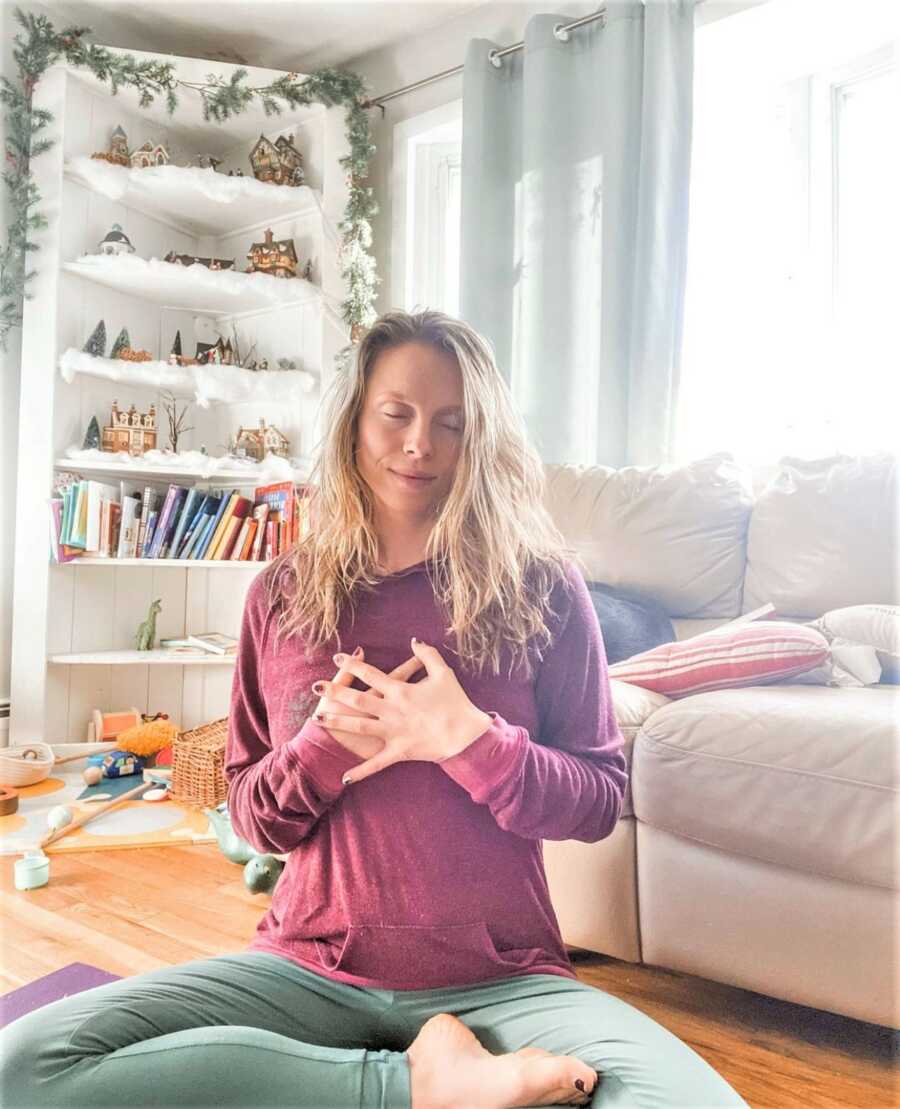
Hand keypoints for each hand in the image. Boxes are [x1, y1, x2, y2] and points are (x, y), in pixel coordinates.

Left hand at [313, 637, 492, 784]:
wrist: (466, 734)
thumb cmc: (455, 702)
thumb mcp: (444, 673)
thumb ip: (428, 654)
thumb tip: (414, 640)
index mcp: (400, 690)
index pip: (370, 674)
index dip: (352, 664)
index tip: (337, 657)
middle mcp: (392, 710)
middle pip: (356, 699)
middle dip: (334, 692)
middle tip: (315, 686)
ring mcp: (393, 732)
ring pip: (359, 727)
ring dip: (337, 723)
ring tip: (316, 719)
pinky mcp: (398, 752)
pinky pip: (376, 764)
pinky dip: (360, 772)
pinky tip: (343, 777)